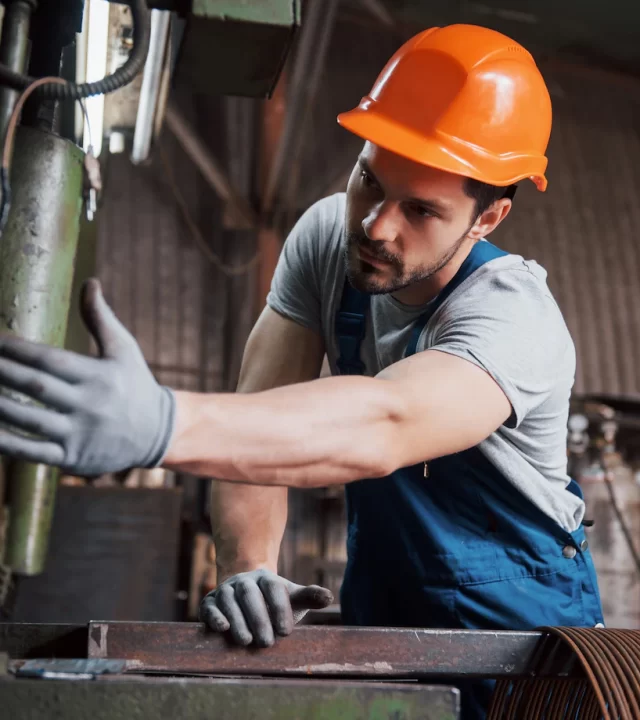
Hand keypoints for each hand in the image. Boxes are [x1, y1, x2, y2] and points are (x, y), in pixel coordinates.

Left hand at [0, 279, 174, 475]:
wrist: (157, 433)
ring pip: (30, 419)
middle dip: (1, 373)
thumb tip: (89, 281)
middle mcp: (90, 404)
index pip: (50, 360)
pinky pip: (33, 451)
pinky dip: (6, 442)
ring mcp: (80, 434)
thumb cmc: (134, 383)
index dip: (17, 349)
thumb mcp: (125, 349)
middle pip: (36, 387)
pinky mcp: (73, 458)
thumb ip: (101, 318)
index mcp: (99, 376)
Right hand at [199, 569, 333, 646]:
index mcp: (266, 578)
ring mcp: (225, 589)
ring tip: (246, 642)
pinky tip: (222, 628)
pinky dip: (215, 616)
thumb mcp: (291, 597)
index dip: (280, 608)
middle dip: (258, 618)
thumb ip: (308, 597)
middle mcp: (244, 581)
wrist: (246, 591)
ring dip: (237, 620)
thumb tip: (329, 597)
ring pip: (229, 600)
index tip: (287, 631)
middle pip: (250, 595)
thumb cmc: (273, 601)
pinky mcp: (210, 601)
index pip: (274, 589)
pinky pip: (210, 606)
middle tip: (267, 642)